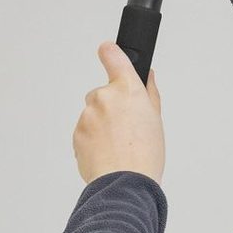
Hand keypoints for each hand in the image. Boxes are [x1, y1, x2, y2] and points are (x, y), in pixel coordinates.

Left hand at [72, 42, 164, 185]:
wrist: (124, 183)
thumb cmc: (145, 154)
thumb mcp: (156, 119)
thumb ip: (149, 92)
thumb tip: (147, 77)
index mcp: (128, 89)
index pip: (114, 56)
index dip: (110, 52)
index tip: (107, 49)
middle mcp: (105, 97)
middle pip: (103, 93)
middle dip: (110, 106)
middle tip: (125, 126)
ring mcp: (88, 115)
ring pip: (93, 114)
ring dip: (101, 125)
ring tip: (117, 145)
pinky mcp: (77, 133)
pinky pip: (85, 131)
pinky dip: (92, 139)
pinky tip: (107, 152)